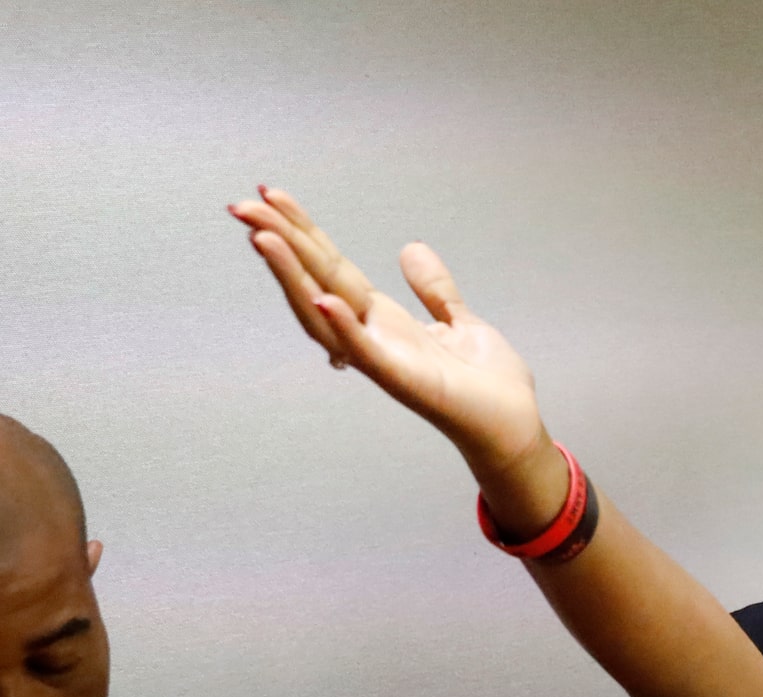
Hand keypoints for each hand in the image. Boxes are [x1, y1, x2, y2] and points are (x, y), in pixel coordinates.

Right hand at [228, 187, 549, 492]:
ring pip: (325, 313)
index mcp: (384, 319)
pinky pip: (366, 352)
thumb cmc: (488, 386)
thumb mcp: (461, 323)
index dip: (303, 231)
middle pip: (316, 280)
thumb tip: (411, 249)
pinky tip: (323, 300)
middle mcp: (373, 336)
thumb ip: (434, 290)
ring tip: (263, 239)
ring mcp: (384, 358)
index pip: (332, 267)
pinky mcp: (405, 380)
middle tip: (242, 204)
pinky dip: (344, 327)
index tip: (272, 194)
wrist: (514, 428)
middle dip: (280, 243)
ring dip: (292, 277)